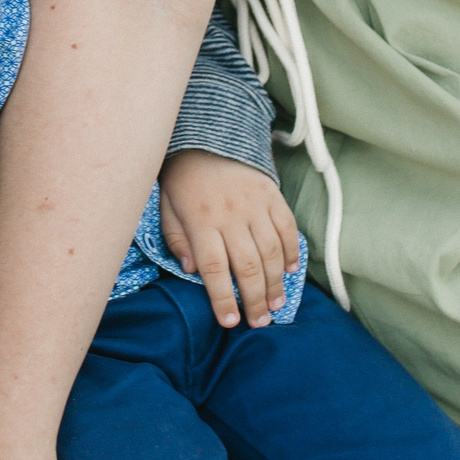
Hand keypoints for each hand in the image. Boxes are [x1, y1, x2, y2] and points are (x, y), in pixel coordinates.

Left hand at [158, 152, 301, 329]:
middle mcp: (230, 216)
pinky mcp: (272, 195)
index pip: (213, 268)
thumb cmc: (183, 180)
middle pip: (247, 266)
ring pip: (271, 251)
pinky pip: (287, 227)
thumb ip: (177, 240)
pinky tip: (290, 271)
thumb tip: (191, 271)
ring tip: (275, 305)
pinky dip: (292, 250)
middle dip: (255, 300)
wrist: (207, 136)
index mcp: (201, 222)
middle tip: (259, 322)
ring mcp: (254, 205)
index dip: (223, 298)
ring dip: (275, 282)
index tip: (230, 321)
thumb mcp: (167, 209)